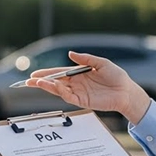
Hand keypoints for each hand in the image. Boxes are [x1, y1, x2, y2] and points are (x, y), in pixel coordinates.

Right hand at [26, 52, 151, 123]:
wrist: (127, 91)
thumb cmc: (116, 76)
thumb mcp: (101, 63)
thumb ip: (86, 59)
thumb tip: (70, 54)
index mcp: (78, 74)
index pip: (58, 73)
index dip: (46, 73)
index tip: (34, 74)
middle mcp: (76, 84)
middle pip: (55, 83)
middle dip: (41, 82)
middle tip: (28, 82)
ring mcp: (78, 93)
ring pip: (59, 90)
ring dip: (48, 87)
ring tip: (37, 83)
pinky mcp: (83, 101)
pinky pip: (69, 97)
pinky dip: (61, 93)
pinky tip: (55, 88)